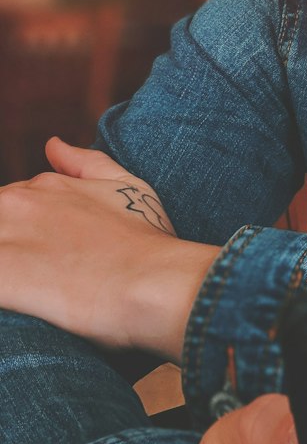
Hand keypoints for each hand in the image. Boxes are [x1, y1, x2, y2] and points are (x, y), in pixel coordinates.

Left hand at [0, 137, 218, 361]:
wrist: (153, 282)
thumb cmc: (148, 240)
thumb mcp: (127, 186)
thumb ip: (84, 163)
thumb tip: (53, 144)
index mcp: (44, 187)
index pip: (10, 207)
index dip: (28, 235)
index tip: (52, 258)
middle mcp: (17, 204)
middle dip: (13, 247)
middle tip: (46, 274)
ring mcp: (6, 239)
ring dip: (8, 264)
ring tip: (37, 286)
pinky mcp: (2, 277)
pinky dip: (5, 291)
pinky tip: (23, 299)